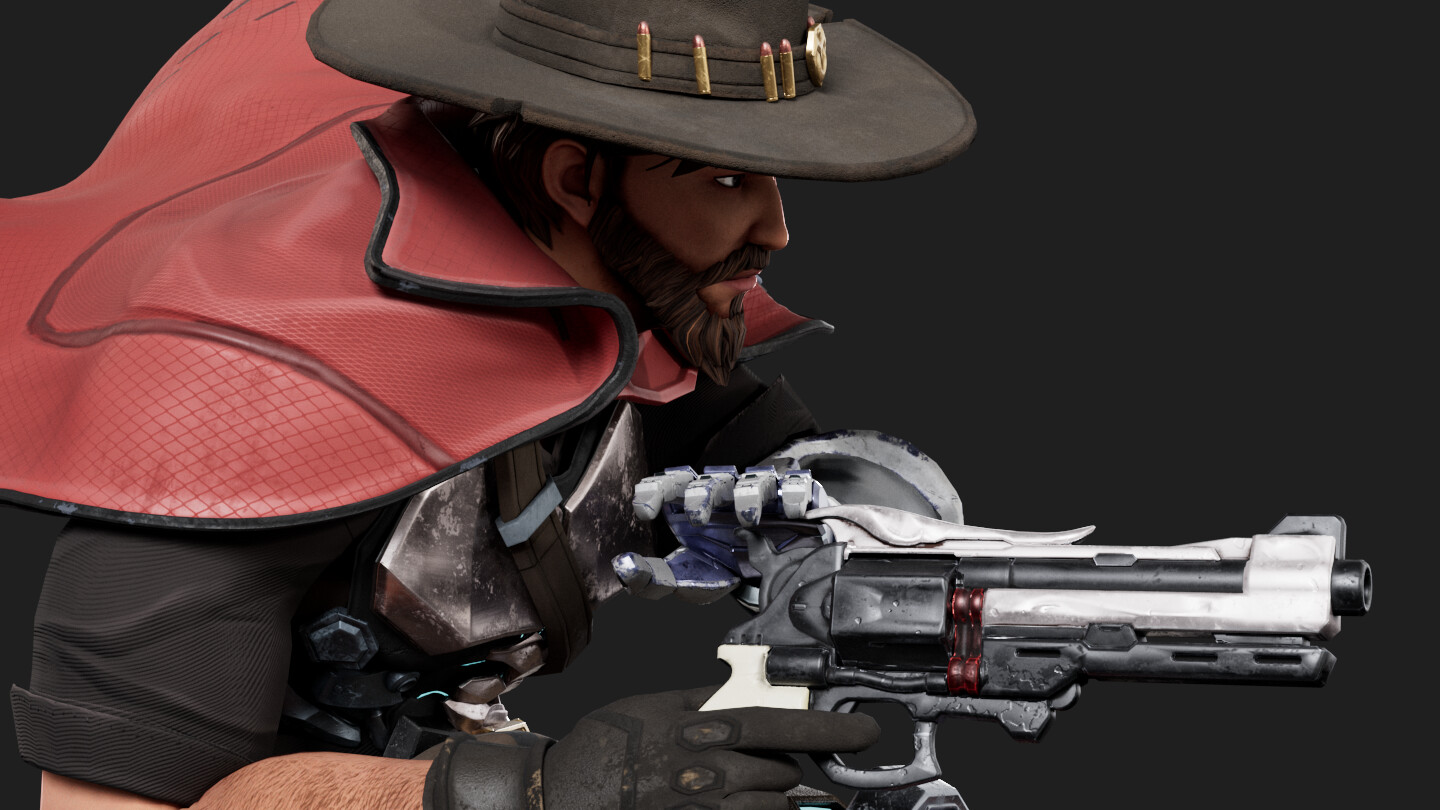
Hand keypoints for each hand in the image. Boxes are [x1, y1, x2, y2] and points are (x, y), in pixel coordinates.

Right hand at [544, 686, 876, 809]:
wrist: (565, 794)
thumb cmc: (606, 744)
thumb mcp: (657, 705)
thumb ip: (707, 697)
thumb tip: (747, 686)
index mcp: (704, 729)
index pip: (783, 724)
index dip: (833, 729)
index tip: (869, 731)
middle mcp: (712, 772)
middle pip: (782, 770)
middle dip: (776, 766)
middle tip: (745, 762)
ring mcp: (708, 809)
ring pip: (773, 806)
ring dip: (767, 797)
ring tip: (732, 787)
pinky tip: (732, 804)